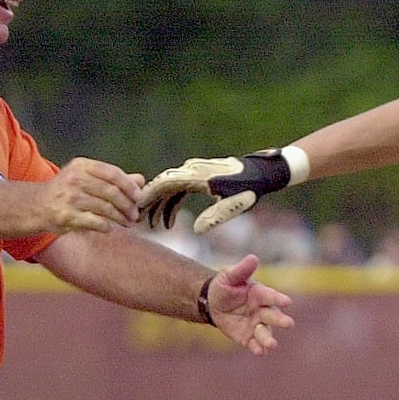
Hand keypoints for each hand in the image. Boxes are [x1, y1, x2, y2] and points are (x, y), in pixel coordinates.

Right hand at [40, 158, 143, 232]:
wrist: (36, 206)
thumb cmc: (65, 191)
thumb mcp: (86, 178)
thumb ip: (113, 178)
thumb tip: (140, 180)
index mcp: (82, 165)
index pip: (113, 173)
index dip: (129, 186)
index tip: (138, 197)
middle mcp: (75, 179)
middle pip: (112, 192)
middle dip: (128, 205)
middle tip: (134, 214)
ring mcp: (70, 198)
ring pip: (106, 208)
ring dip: (121, 218)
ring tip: (127, 222)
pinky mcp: (67, 216)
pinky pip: (96, 222)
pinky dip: (107, 226)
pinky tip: (110, 227)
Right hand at [140, 150, 292, 233]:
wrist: (262, 173)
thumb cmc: (249, 190)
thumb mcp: (232, 206)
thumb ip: (214, 217)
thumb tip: (195, 229)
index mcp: (197, 176)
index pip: (165, 183)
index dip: (149, 196)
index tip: (136, 208)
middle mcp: (192, 169)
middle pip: (162, 185)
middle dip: (149, 203)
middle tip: (138, 220)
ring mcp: (195, 171)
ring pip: (169, 187)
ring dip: (160, 205)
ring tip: (154, 225)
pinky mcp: (199, 176)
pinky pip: (179, 188)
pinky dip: (172, 203)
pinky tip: (169, 221)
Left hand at [204, 254, 293, 355]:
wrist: (212, 303)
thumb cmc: (224, 286)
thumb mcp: (229, 276)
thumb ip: (242, 270)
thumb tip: (253, 258)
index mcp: (260, 294)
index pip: (271, 296)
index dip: (278, 299)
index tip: (287, 302)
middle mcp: (262, 310)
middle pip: (273, 316)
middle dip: (280, 320)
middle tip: (289, 324)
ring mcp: (256, 325)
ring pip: (266, 332)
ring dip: (269, 339)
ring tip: (272, 344)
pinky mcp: (248, 337)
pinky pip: (254, 344)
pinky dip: (258, 348)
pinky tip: (260, 352)